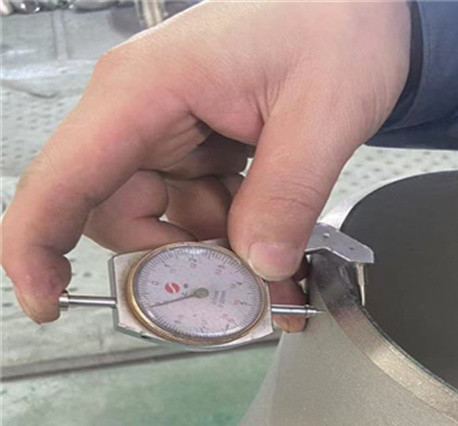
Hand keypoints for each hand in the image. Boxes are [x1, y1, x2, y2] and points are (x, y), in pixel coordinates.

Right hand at [0, 0, 409, 331]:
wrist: (359, 4)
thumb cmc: (337, 22)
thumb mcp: (324, 111)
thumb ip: (287, 194)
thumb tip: (260, 268)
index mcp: (145, 91)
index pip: (64, 177)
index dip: (38, 248)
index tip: (47, 304)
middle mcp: (142, 114)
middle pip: (116, 218)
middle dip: (172, 268)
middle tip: (243, 295)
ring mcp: (170, 134)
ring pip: (163, 227)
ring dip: (215, 264)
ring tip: (280, 276)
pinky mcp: (199, 150)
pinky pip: (199, 217)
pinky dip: (234, 245)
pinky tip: (277, 251)